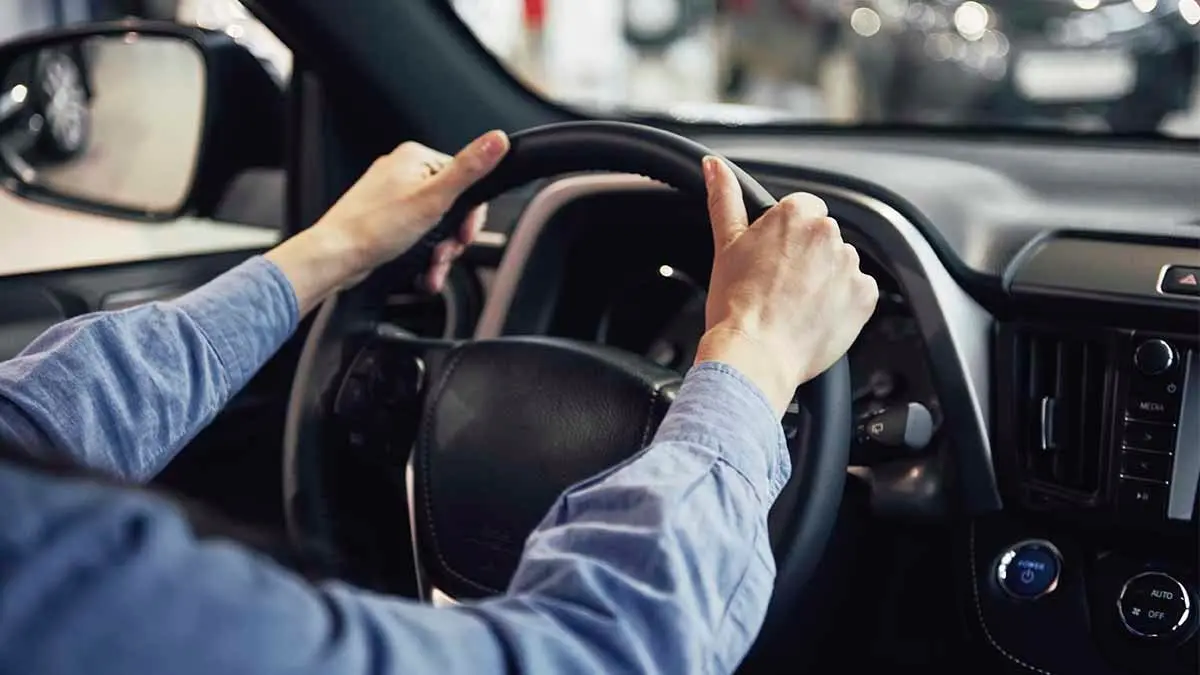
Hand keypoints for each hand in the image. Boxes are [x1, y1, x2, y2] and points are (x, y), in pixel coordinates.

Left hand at [266, 130, 509, 313]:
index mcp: (415, 158)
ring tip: (431, 266)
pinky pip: (417, 235)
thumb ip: (469, 170)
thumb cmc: (373, 229)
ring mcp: (393, 196)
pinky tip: (422, 270)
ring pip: (436, 225)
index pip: (465, 179)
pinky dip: (423, 254)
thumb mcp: (433, 198)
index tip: (464, 235)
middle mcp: (403, 172)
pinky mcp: (386, 219)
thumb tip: (496, 141)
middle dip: (452, 238)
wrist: (334, 256)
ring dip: (439, 252)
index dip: (469, 214)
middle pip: (452, 205)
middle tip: (445, 252)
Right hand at [693, 156, 878, 415]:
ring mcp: (849, 265)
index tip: (771, 260)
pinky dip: (842, 303)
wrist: (754, 356)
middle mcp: (829, 233)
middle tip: (778, 286)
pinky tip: (814, 317)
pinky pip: (858, 292)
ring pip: (839, 264)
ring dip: (824, 279)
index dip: (784, 237)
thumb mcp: (725, 245)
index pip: (801, 209)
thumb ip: (724, 198)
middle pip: (821, 236)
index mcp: (796, 214)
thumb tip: (714, 166)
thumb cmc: (735, 305)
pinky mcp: (864, 297)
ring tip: (795, 306)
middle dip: (806, 256)